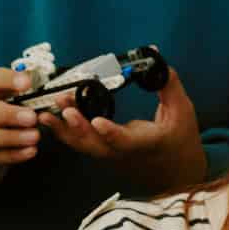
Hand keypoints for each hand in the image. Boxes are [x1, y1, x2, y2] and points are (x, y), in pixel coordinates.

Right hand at [0, 69, 42, 185]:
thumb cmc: (9, 122)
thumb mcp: (19, 105)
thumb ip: (33, 97)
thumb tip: (59, 91)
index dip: (8, 80)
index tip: (27, 83)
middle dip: (7, 114)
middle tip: (31, 118)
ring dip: (11, 136)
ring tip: (34, 137)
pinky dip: (14, 154)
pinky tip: (30, 151)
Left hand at [37, 65, 203, 192]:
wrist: (177, 174)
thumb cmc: (180, 140)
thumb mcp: (182, 110)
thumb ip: (167, 83)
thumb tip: (154, 55)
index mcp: (146, 144)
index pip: (125, 141)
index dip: (111, 133)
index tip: (98, 122)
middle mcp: (123, 153)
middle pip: (95, 145)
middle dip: (76, 127)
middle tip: (63, 107)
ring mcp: (110, 155)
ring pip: (83, 146)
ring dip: (63, 129)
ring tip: (45, 111)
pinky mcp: (102, 153)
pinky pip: (80, 144)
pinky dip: (64, 131)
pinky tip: (49, 116)